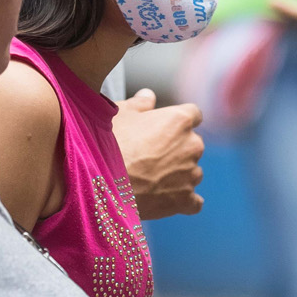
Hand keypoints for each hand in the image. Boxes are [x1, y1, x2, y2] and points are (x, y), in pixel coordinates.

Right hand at [112, 89, 205, 218]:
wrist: (103, 185)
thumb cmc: (110, 144)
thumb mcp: (120, 115)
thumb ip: (139, 104)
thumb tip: (149, 96)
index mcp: (180, 120)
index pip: (194, 114)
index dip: (178, 121)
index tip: (164, 128)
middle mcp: (193, 145)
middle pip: (193, 144)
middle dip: (177, 149)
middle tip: (149, 156)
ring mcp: (191, 174)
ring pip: (192, 171)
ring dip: (179, 174)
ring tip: (150, 180)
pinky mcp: (186, 199)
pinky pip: (194, 201)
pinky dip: (183, 200)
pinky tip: (166, 199)